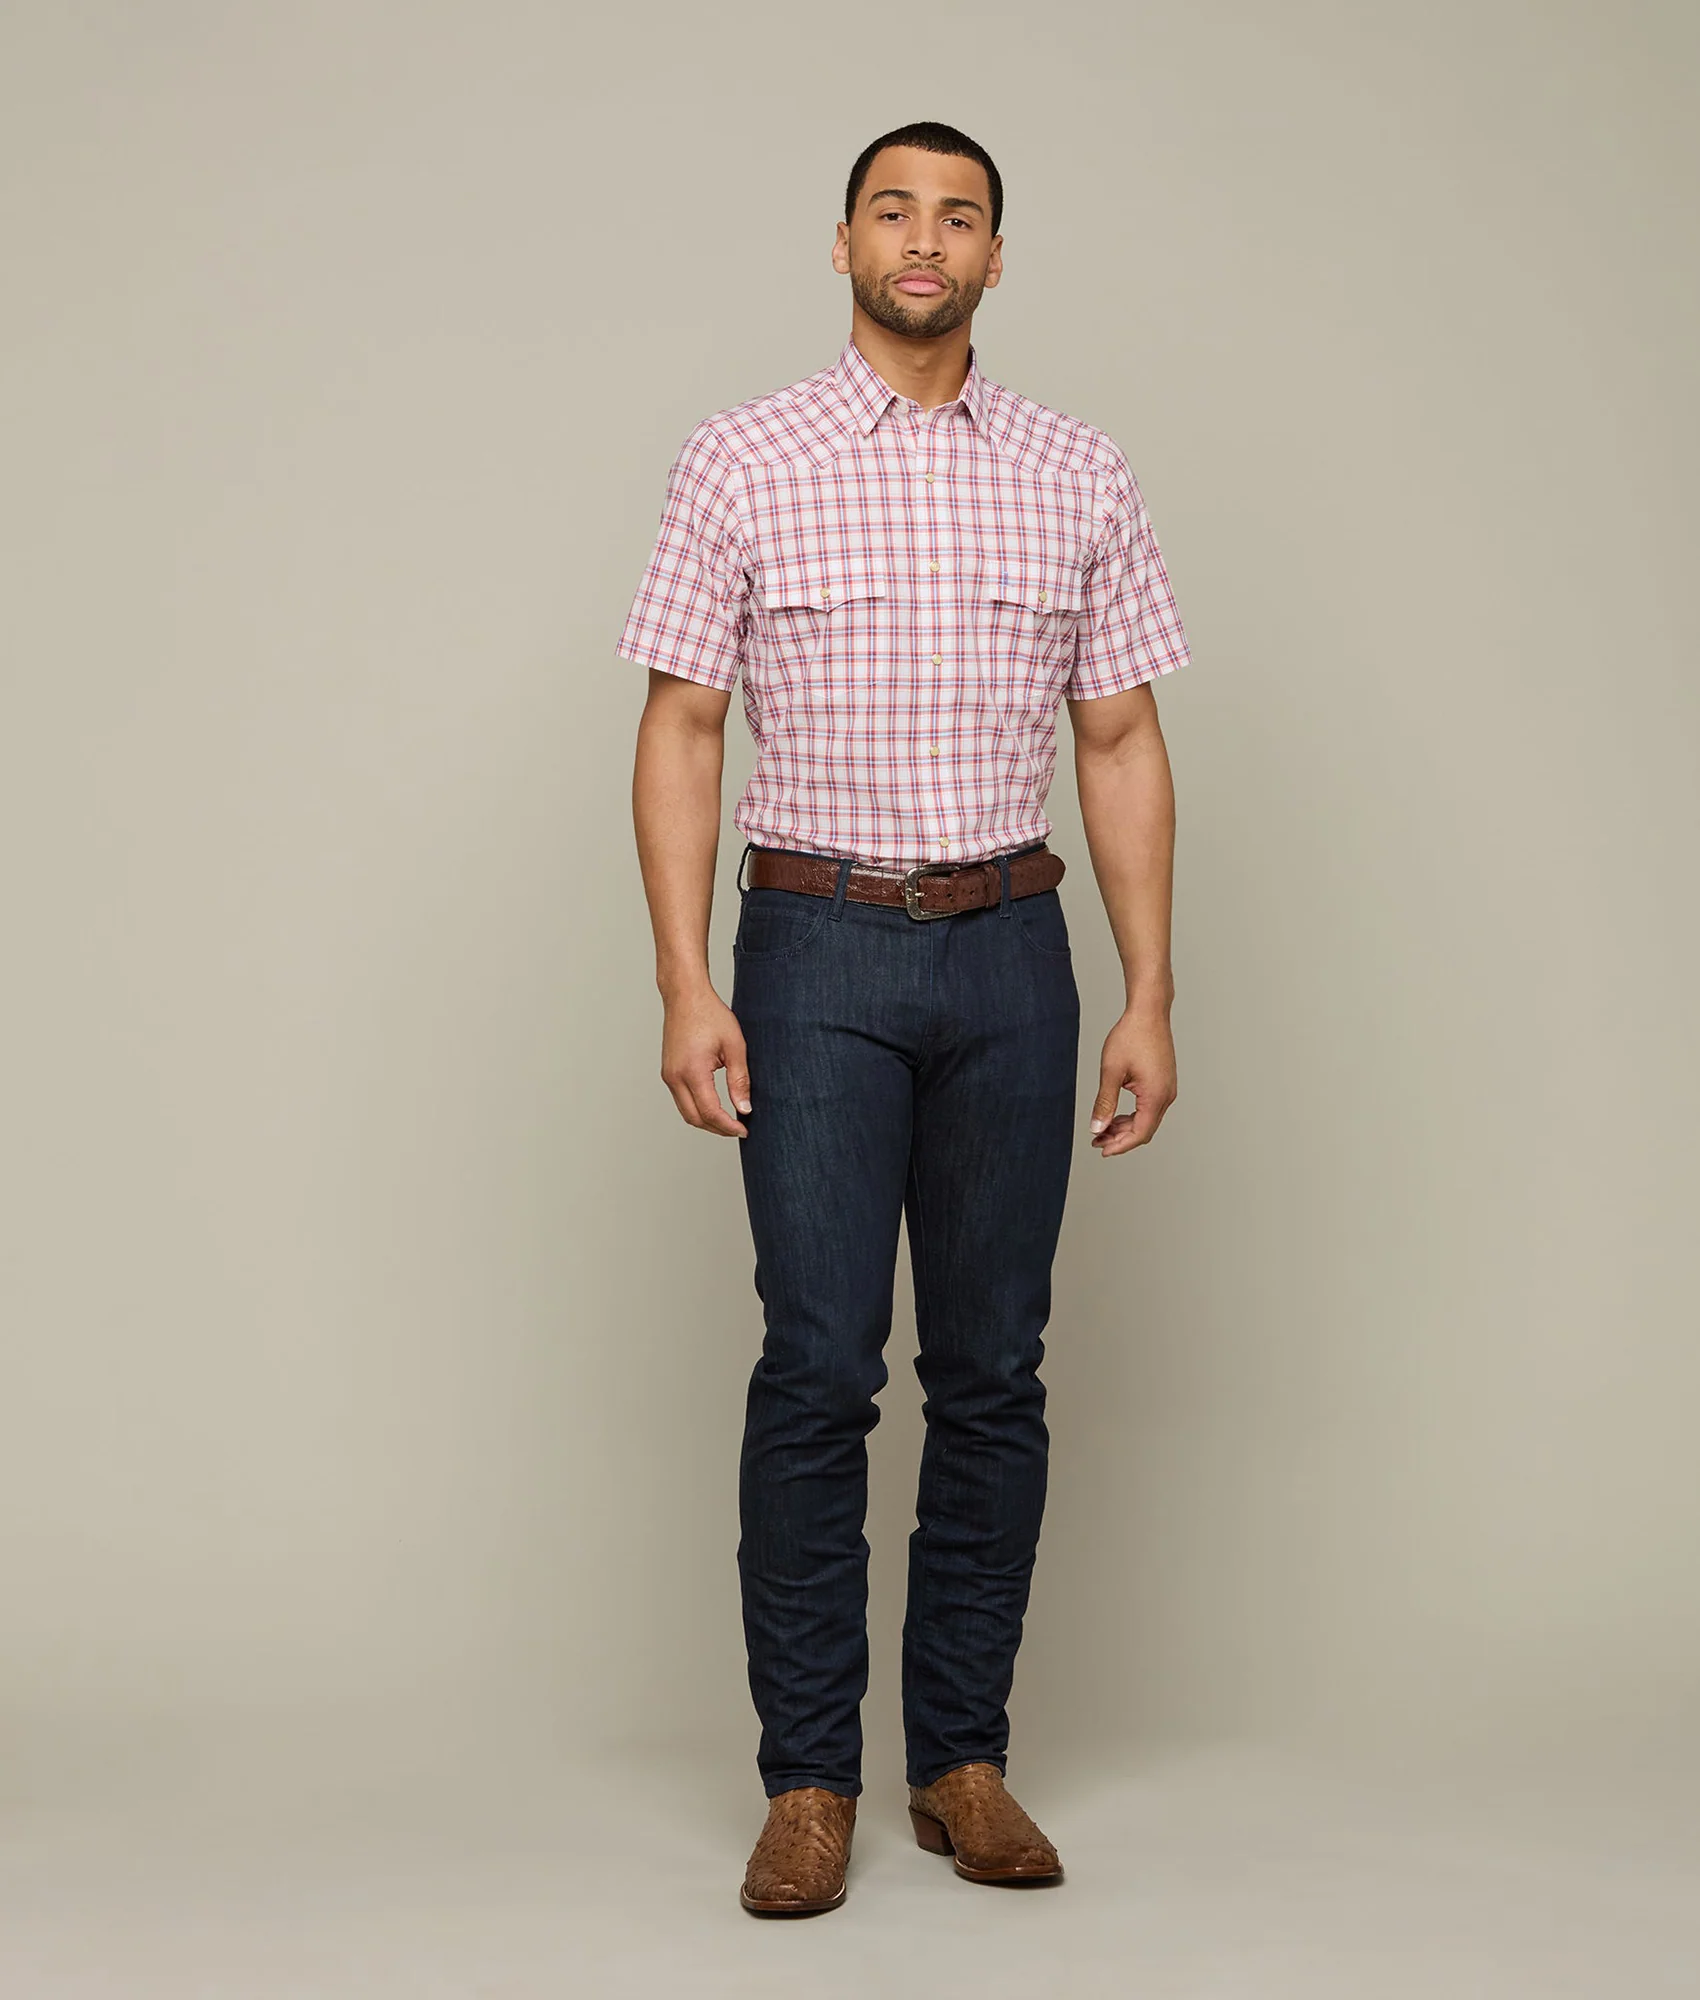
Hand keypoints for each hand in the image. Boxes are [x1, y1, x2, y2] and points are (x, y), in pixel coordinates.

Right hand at [660, 988, 751, 1136]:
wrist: (686, 996)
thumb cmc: (710, 1015)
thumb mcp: (734, 1046)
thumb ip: (740, 1080)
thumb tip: (744, 1108)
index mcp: (692, 1071)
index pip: (710, 1112)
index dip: (728, 1126)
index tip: (744, 1130)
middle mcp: (675, 1077)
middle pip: (695, 1118)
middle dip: (717, 1129)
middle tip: (739, 1129)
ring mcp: (668, 1075)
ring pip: (686, 1112)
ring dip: (706, 1121)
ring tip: (729, 1121)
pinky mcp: (668, 1072)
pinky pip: (681, 1100)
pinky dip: (697, 1109)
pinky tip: (714, 1106)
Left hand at [1089, 1006, 1175, 1156]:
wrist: (1148, 1012)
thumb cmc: (1131, 1036)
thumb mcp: (1111, 1072)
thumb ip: (1105, 1103)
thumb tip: (1097, 1128)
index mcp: (1156, 1095)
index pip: (1140, 1133)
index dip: (1120, 1146)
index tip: (1102, 1150)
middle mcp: (1166, 1095)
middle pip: (1145, 1130)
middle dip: (1121, 1139)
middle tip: (1097, 1140)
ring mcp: (1167, 1089)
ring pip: (1147, 1119)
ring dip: (1126, 1127)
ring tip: (1103, 1128)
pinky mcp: (1164, 1082)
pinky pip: (1150, 1107)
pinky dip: (1133, 1115)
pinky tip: (1116, 1114)